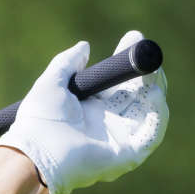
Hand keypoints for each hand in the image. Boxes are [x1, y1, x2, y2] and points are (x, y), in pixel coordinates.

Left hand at [0, 30, 168, 193]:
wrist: (37, 152)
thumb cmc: (39, 121)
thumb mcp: (51, 83)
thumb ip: (67, 63)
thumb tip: (84, 46)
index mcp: (90, 108)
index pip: (117, 82)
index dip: (126, 62)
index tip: (133, 38)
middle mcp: (107, 123)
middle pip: (137, 95)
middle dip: (145, 72)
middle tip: (145, 50)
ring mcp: (119, 139)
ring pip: (148, 111)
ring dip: (155, 89)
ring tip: (152, 71)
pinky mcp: (127, 155)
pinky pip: (151, 135)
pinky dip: (157, 116)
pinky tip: (154, 94)